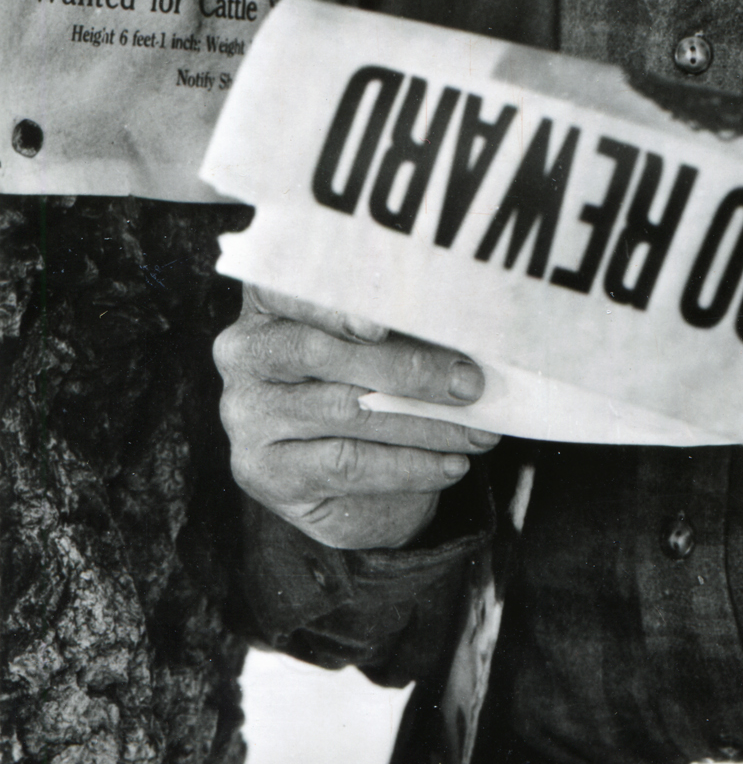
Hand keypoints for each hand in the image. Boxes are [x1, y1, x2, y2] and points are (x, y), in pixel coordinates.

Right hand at [214, 284, 500, 550]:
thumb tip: (463, 334)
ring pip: (344, 412)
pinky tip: (449, 464)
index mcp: (270, 300)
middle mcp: (246, 352)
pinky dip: (407, 466)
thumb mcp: (381, 341)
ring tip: (475, 430)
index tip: (380, 324)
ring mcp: (247, 414)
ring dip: (422, 423)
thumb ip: (404, 327)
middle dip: (407, 368)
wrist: (344, 477)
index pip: (288, 286)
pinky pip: (345, 465)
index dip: (330, 304)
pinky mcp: (263, 470)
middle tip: (468, 383)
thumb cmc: (368, 379)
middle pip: (323, 353)